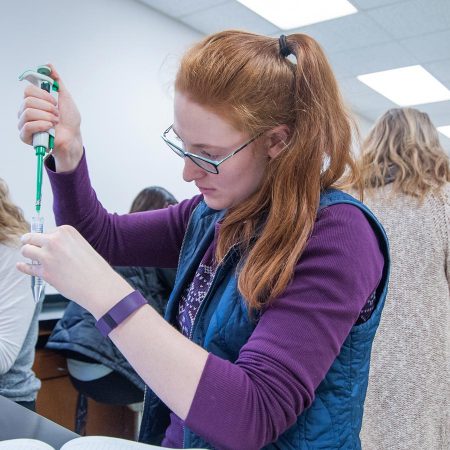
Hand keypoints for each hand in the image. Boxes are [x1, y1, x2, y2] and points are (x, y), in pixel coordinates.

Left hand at [17, 225, 133, 317]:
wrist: (100, 285)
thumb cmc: (95, 268)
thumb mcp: (81, 246)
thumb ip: (65, 244)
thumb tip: (47, 248)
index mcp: (66, 231)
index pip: (46, 232)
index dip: (47, 241)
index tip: (50, 247)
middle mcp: (54, 240)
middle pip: (31, 238)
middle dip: (31, 243)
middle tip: (32, 248)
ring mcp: (48, 256)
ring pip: (26, 250)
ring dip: (28, 255)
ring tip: (34, 259)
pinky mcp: (44, 272)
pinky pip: (27, 267)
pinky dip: (23, 267)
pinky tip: (22, 266)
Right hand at [18, 64, 83, 171]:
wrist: (73, 137)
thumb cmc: (69, 120)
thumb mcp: (65, 97)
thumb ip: (56, 81)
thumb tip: (48, 65)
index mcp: (34, 101)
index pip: (28, 90)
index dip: (43, 95)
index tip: (55, 101)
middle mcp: (26, 110)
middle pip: (28, 100)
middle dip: (48, 107)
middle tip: (56, 114)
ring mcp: (24, 123)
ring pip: (28, 112)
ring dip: (46, 117)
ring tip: (54, 122)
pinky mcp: (26, 136)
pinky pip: (27, 126)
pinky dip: (41, 125)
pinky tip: (49, 128)